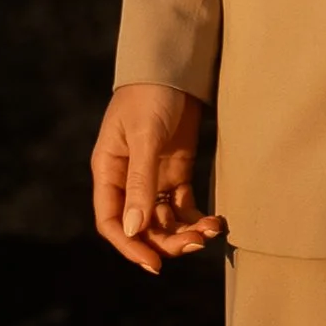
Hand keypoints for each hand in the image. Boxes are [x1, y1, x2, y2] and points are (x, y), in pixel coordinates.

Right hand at [90, 82, 225, 274]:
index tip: (154, 263)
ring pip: (165, 219)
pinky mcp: (177, 170)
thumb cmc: (151, 93)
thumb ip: (140, 182)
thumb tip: (133, 230)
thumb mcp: (145, 135)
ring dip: (185, 231)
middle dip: (167, 240)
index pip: (112, 220)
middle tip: (195, 244)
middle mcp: (128, 179)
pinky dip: (197, 217)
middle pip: (142, 225)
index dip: (129, 245)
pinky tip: (215, 221)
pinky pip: (184, 204)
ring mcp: (154, 176)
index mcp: (109, 170)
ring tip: (211, 230)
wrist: (177, 62)